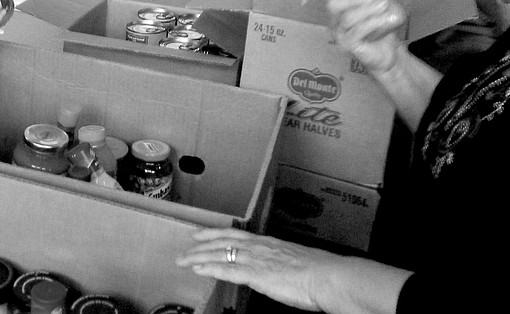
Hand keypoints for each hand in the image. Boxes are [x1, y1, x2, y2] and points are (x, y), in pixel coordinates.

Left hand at [174, 228, 336, 310]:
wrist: (326, 276)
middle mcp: (258, 247)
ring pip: (220, 255)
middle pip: (222, 242)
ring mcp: (255, 259)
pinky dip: (210, 269)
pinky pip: (226, 271)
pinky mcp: (255, 274)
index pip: (235, 234)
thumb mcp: (295, 260)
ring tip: (183, 260)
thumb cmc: (318, 271)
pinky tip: (198, 270)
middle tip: (185, 247)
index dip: (215, 233)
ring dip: (199, 257)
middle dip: (201, 245)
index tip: (201, 234)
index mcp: (268, 243)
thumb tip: (276, 268)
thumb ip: (280, 262)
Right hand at [324, 0, 406, 73]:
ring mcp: (340, 34)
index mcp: (339, 9)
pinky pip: (358, 31)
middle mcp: (335, 21)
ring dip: (367, 9)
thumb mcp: (383, 6)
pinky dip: (373, 22)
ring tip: (384, 5)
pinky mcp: (348, 46)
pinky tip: (385, 19)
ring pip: (348, 18)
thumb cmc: (380, 28)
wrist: (387, 53)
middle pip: (332, 4)